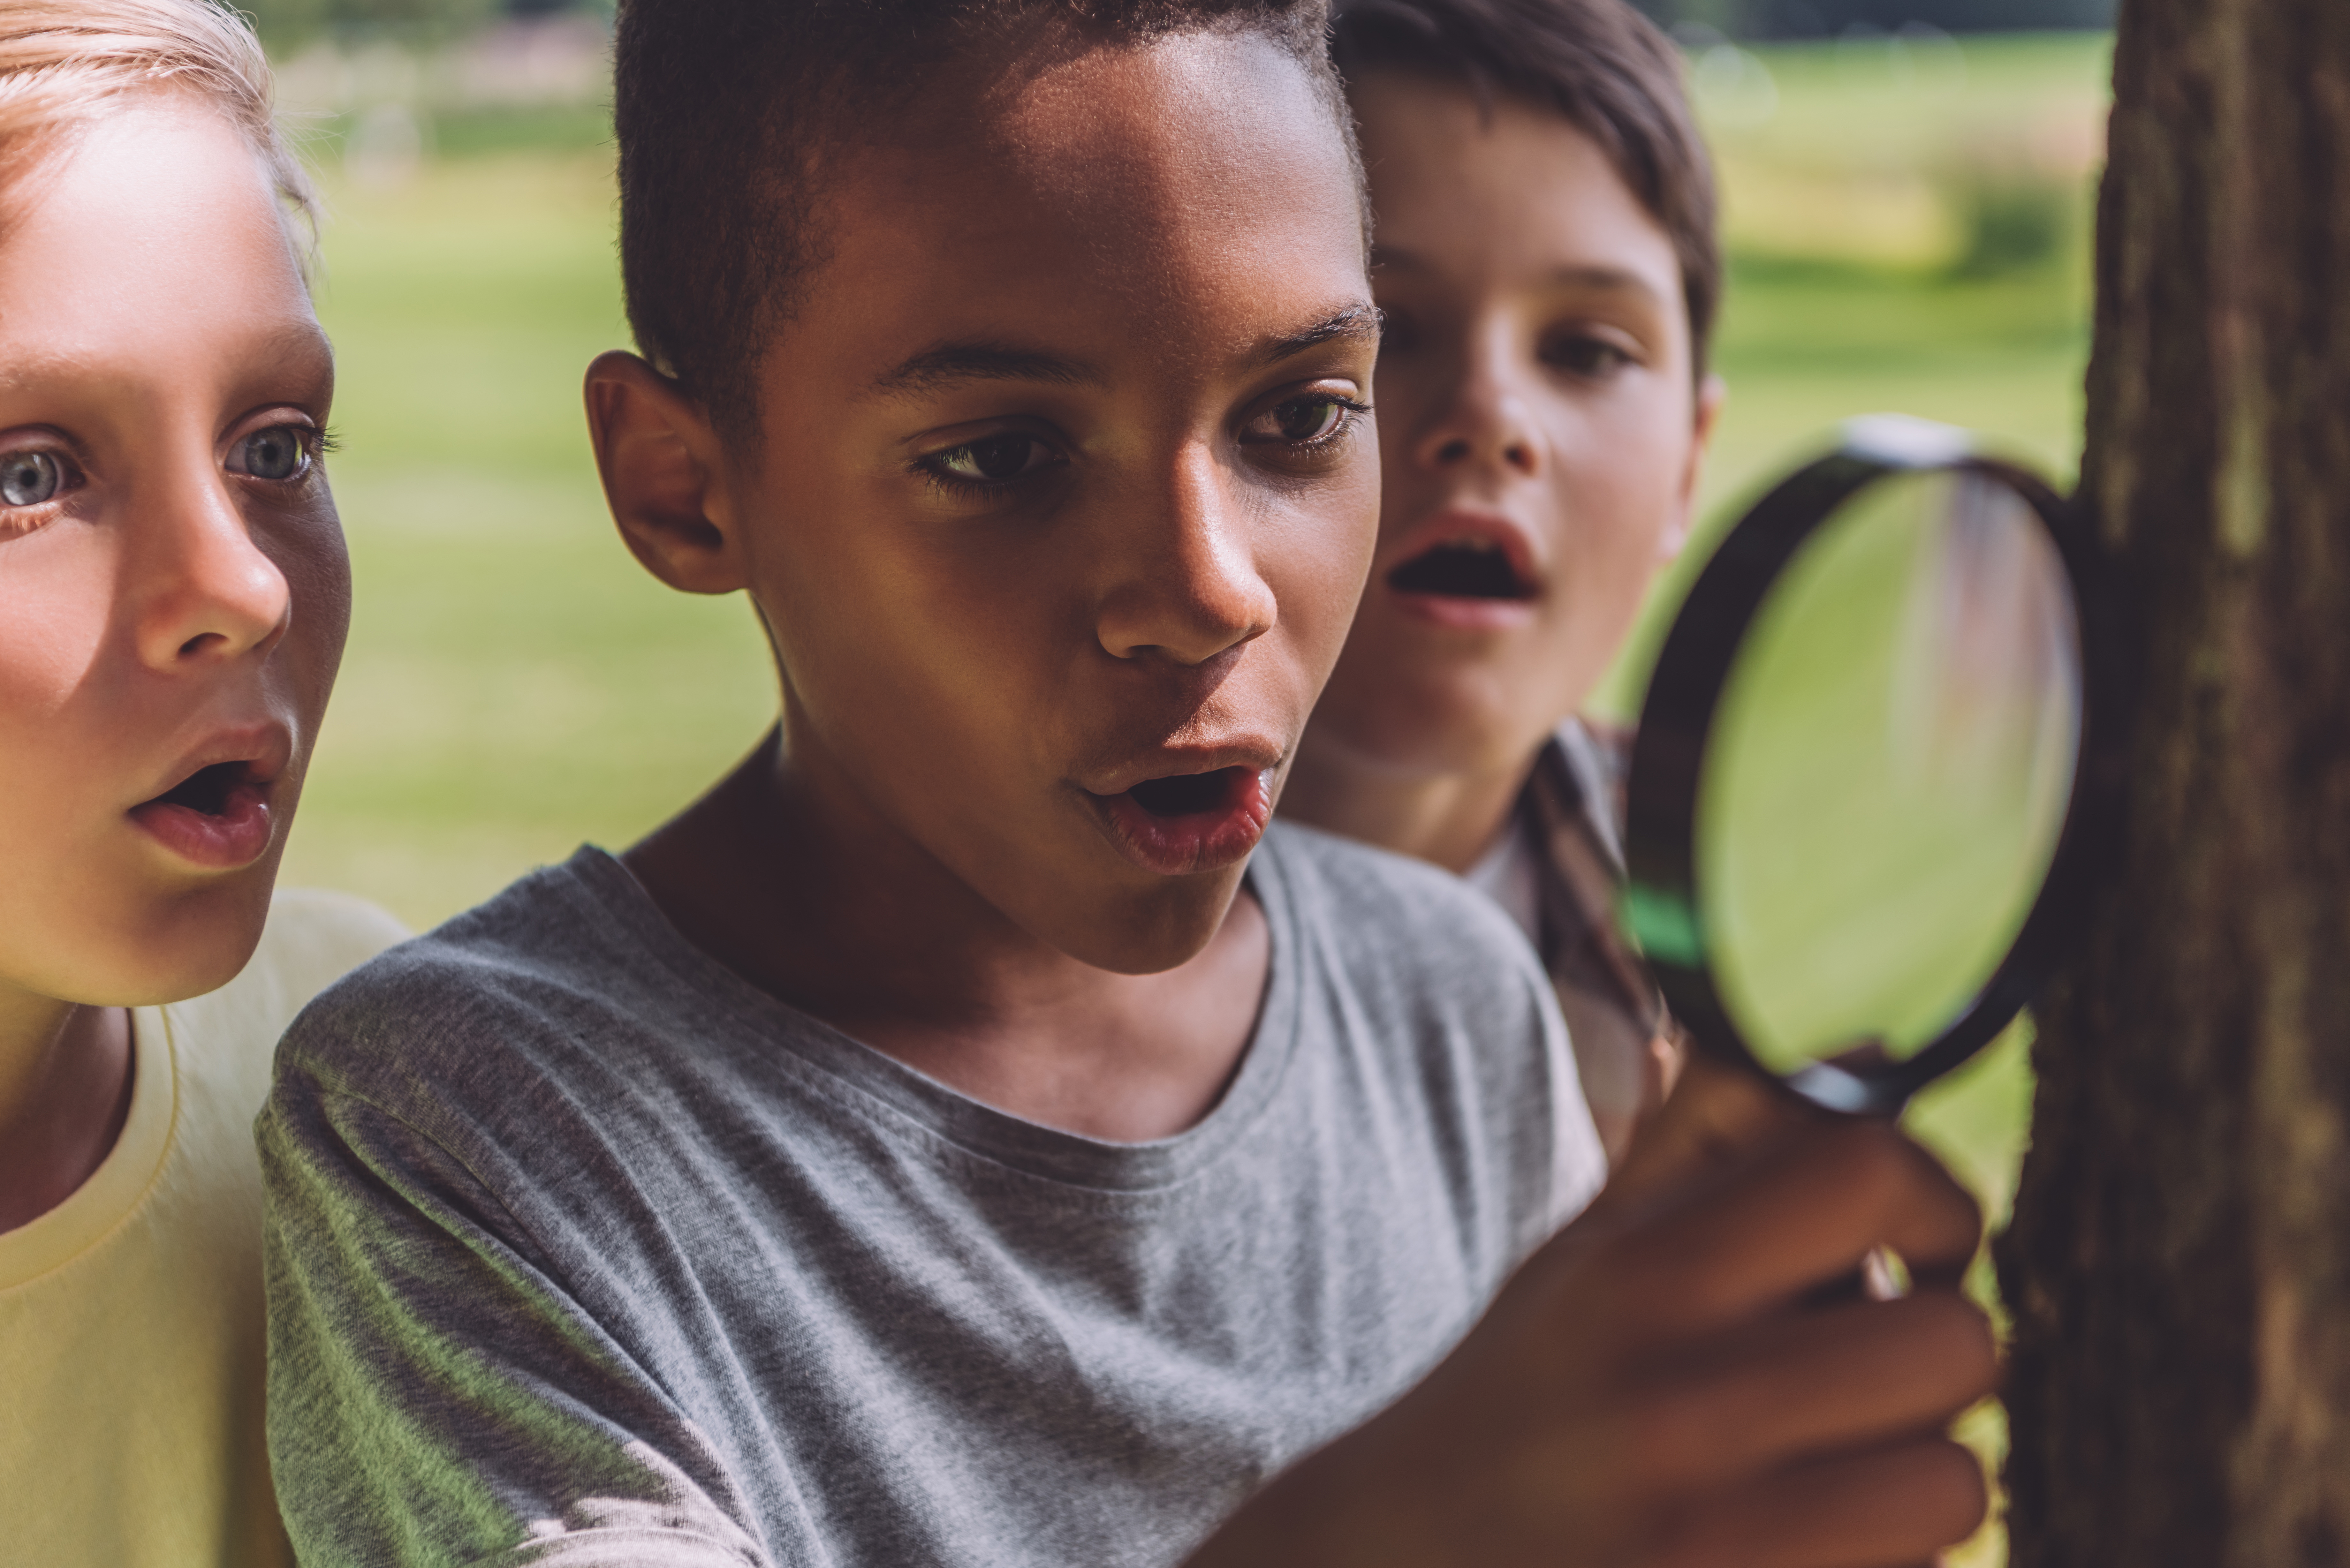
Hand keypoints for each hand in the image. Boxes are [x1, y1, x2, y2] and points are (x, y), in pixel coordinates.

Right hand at [1194, 1059, 1996, 1567]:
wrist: (1397, 1566)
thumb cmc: (1521, 1402)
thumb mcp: (1583, 1258)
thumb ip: (1717, 1148)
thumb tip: (1876, 1054)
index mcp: (1636, 1277)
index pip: (1867, 1171)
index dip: (1938, 1200)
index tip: (1918, 1246)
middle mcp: (1678, 1402)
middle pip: (1954, 1341)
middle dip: (1928, 1359)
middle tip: (1863, 1380)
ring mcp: (1715, 1536)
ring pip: (1954, 1482)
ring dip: (1911, 1479)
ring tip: (1826, 1478)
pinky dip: (1880, 1564)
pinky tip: (1795, 1545)